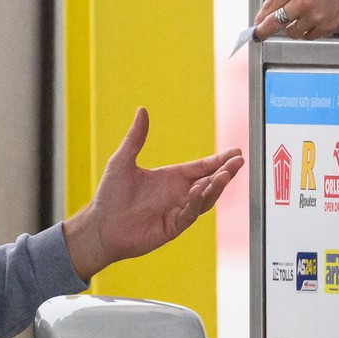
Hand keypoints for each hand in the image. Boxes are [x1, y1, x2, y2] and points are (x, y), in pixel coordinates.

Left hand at [62, 108, 243, 280]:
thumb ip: (136, 138)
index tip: (235, 152)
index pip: (201, 167)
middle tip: (238, 162)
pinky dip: (196, 202)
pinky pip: (189, 214)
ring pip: (205, 198)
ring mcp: (177, 211)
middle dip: (225, 172)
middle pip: (209, 181)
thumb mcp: (122, 161)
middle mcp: (178, 194)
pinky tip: (199, 190)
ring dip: (216, 187)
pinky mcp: (172, 227)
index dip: (219, 160)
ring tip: (225, 175)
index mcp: (171, 178)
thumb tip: (142, 110)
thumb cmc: (110, 196)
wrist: (100, 226)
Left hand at [253, 0, 338, 41]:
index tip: (256, 24)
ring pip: (292, 32)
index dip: (260, 18)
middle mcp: (302, 1)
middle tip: (259, 35)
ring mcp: (314, 16)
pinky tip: (316, 21)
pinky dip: (308, 32)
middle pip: (274, 23)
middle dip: (265, 31)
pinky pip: (308, 36)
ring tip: (304, 18)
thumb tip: (273, 13)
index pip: (269, 6)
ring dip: (293, 29)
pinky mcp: (326, 27)